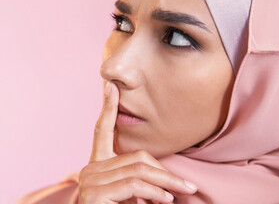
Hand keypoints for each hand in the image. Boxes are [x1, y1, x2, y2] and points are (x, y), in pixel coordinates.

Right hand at [77, 82, 197, 203]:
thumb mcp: (129, 198)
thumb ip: (139, 183)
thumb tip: (167, 183)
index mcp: (96, 165)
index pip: (101, 130)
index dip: (108, 107)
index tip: (111, 85)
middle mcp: (90, 169)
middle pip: (136, 158)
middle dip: (166, 172)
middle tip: (188, 185)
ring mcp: (90, 180)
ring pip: (138, 171)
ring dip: (166, 183)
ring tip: (183, 193)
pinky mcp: (95, 193)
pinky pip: (133, 185)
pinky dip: (155, 192)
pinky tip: (167, 200)